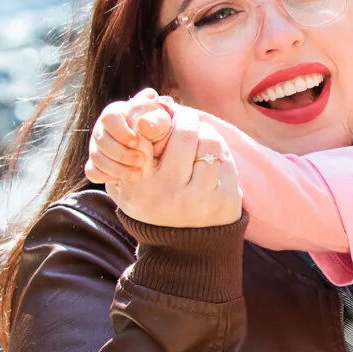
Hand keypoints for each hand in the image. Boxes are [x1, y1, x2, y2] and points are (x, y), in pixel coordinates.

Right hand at [85, 88, 175, 183]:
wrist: (156, 150)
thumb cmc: (159, 130)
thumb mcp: (161, 122)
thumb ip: (156, 116)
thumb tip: (148, 108)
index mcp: (116, 112)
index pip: (109, 117)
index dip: (122, 131)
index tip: (138, 141)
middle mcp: (102, 128)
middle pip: (100, 140)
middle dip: (122, 153)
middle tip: (142, 161)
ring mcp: (97, 146)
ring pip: (96, 157)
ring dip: (117, 168)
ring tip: (138, 174)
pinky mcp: (95, 163)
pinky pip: (92, 171)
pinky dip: (105, 176)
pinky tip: (122, 180)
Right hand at [95, 102, 240, 228]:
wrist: (184, 250)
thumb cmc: (153, 202)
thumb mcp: (127, 182)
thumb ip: (130, 146)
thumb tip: (147, 101)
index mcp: (138, 183)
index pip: (145, 134)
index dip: (155, 118)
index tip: (158, 117)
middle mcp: (166, 191)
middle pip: (184, 133)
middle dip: (187, 119)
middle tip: (185, 118)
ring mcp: (197, 197)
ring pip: (209, 142)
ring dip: (205, 133)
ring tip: (198, 137)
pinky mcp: (223, 201)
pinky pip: (225, 158)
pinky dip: (219, 150)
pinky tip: (211, 155)